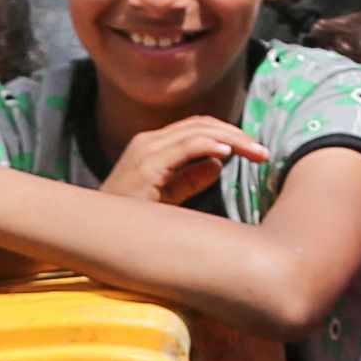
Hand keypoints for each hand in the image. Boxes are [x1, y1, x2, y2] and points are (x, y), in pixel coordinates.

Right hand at [100, 113, 259, 206]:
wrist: (97, 236)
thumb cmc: (130, 221)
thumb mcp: (168, 197)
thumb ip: (191, 179)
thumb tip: (219, 164)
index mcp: (154, 146)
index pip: (199, 129)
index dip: (230, 136)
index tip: (257, 152)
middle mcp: (149, 142)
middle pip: (203, 124)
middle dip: (237, 135)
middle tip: (263, 151)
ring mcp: (146, 151)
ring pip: (198, 131)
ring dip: (232, 139)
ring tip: (255, 151)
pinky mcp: (146, 166)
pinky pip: (185, 146)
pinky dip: (209, 145)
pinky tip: (228, 153)